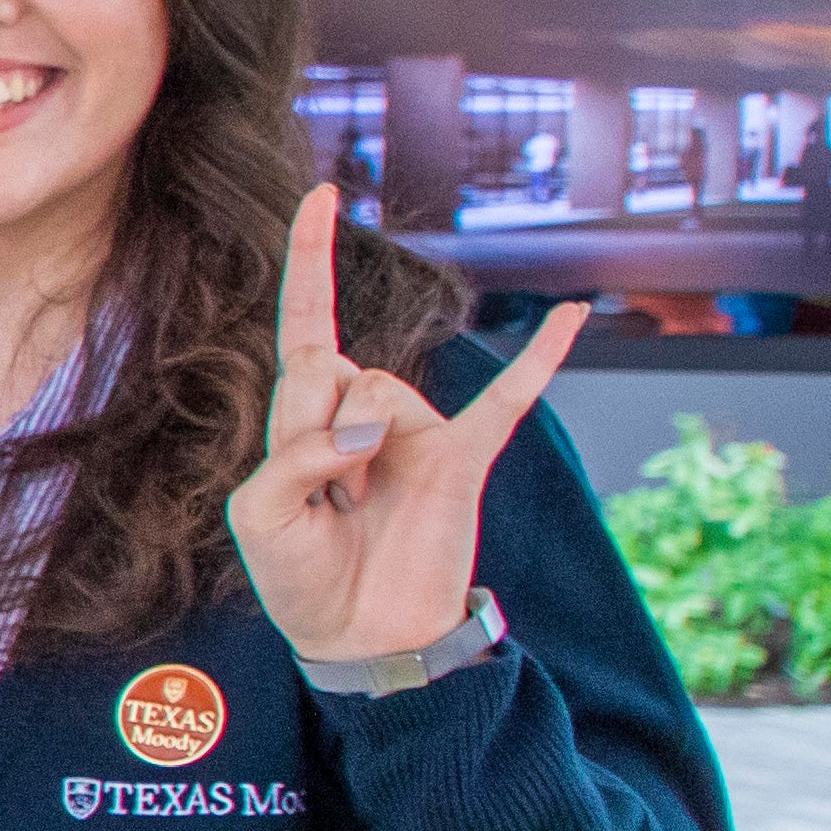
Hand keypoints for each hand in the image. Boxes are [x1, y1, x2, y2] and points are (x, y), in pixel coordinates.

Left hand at [227, 181, 581, 668]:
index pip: (307, 323)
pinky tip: (573, 314)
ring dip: (355, 445)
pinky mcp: (464, 457)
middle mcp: (365, 412)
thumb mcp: (257, 516)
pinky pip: (510, 397)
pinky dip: (543, 355)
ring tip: (359, 503)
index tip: (320, 192)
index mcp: (308, 417)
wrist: (360, 638)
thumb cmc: (299, 576)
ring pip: (379, 389)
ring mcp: (418, 431)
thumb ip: (290, 458)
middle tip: (323, 489)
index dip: (310, 259)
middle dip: (311, 422)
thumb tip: (360, 430)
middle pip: (330, 362)